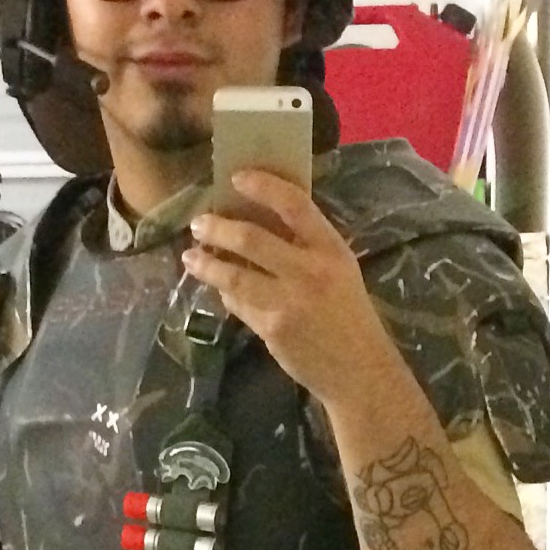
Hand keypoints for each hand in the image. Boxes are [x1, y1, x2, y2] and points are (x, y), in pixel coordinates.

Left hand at [182, 172, 397, 413]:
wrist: (358, 371)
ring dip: (207, 264)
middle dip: (218, 228)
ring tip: (191, 257)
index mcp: (331, 250)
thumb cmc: (350, 315)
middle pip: (251, 240)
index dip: (262, 186)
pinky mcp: (272, 330)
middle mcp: (309, 273)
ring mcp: (288, 303)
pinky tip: (218, 288)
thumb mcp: (339, 270)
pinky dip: (226, 295)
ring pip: (234, 277)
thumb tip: (262, 220)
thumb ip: (307, 246)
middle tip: (199, 223)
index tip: (236, 178)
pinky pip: (239, 305)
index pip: (294, 205)